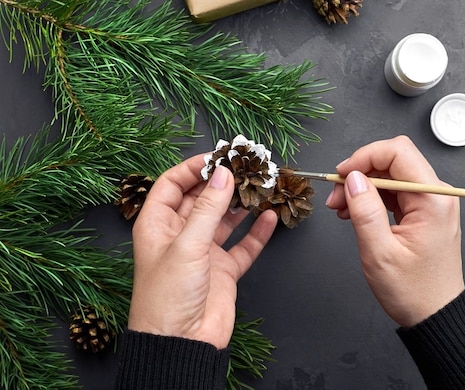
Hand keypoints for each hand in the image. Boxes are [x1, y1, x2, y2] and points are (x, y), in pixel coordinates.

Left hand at [128, 156, 277, 348]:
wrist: (181, 344)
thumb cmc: (166, 298)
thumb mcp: (186, 246)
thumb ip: (208, 209)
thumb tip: (223, 176)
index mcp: (158, 225)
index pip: (172, 184)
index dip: (193, 168)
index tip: (218, 157)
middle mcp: (181, 235)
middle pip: (202, 199)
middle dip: (223, 183)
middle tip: (247, 167)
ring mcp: (203, 252)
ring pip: (225, 220)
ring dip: (242, 204)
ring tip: (262, 186)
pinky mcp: (223, 270)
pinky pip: (243, 245)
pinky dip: (257, 232)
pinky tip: (270, 218)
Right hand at [325, 136, 464, 326]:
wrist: (435, 315)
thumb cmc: (414, 291)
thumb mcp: (380, 253)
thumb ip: (365, 210)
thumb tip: (352, 178)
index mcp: (433, 200)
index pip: (398, 151)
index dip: (364, 156)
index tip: (341, 174)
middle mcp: (437, 195)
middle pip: (393, 160)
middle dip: (360, 172)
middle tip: (336, 196)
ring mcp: (431, 202)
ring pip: (390, 175)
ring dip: (363, 186)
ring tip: (341, 209)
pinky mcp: (423, 211)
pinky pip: (394, 191)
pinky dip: (372, 197)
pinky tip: (355, 213)